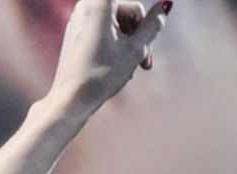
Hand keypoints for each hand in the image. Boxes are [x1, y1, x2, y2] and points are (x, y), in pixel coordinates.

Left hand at [49, 0, 171, 114]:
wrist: (70, 101)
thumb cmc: (102, 76)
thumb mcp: (136, 49)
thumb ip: (153, 25)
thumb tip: (166, 4)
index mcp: (100, 2)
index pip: (134, 7)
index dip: (142, 24)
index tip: (150, 19)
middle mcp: (85, 5)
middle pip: (125, 14)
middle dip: (138, 37)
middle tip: (145, 63)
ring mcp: (78, 20)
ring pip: (115, 25)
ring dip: (127, 44)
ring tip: (130, 70)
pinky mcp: (74, 35)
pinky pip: (101, 33)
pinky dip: (113, 47)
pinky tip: (116, 68)